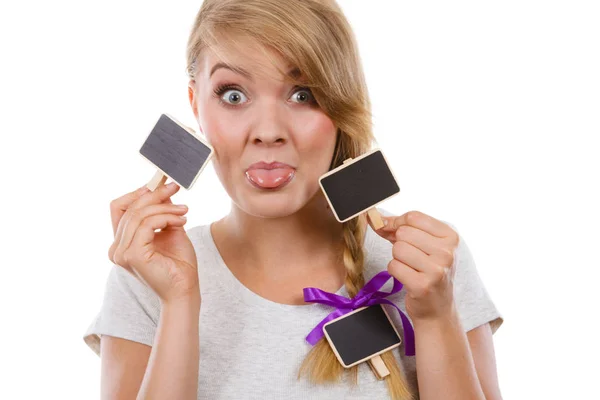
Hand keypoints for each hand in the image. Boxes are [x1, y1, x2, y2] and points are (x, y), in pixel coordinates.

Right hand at [108, 182, 198, 303]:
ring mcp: (121, 253)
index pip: (118, 209)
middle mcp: (116, 249)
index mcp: (122, 243)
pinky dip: (165, 217)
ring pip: (139, 215)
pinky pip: (146, 224)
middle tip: (175, 188)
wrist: (185, 289)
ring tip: (184, 211)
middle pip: (130, 209)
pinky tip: (181, 221)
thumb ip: (161, 212)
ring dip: (165, 207)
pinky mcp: (132, 255)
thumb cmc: (179, 264)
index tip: (159, 185)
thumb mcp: (169, 230)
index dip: (136, 193)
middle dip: (155, 195)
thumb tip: (162, 190)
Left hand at [367, 210, 458, 321]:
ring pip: (398, 249)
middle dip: (399, 243)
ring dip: (397, 258)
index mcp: (450, 237)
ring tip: (410, 268)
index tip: (391, 229)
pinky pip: (394, 266)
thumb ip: (401, 228)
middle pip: (404, 232)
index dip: (397, 222)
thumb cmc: (428, 272)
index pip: (414, 217)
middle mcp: (447, 253)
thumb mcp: (424, 246)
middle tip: (408, 256)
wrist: (437, 308)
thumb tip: (376, 218)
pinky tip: (407, 277)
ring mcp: (436, 270)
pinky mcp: (422, 286)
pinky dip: (395, 270)